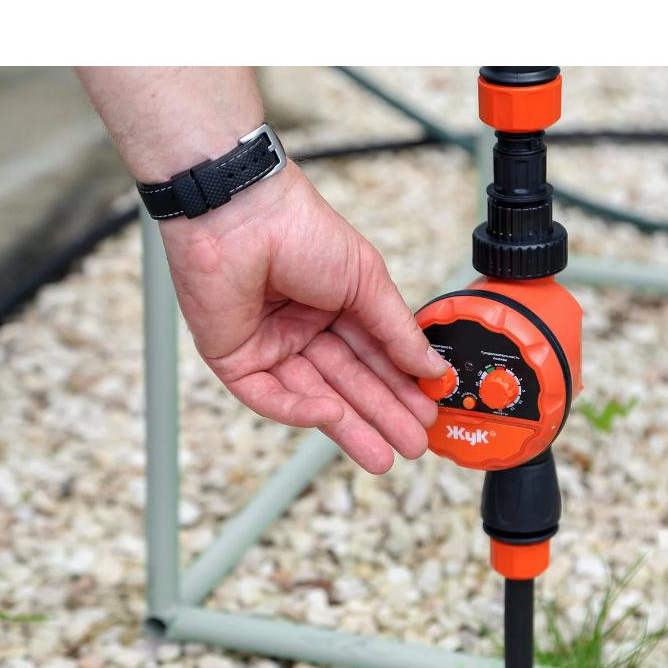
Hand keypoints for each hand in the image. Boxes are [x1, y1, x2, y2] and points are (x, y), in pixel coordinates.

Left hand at [158, 164, 447, 473]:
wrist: (240, 213)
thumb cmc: (301, 229)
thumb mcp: (367, 282)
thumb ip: (398, 332)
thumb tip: (432, 367)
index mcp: (336, 305)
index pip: (374, 356)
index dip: (402, 385)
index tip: (429, 409)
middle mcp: (303, 328)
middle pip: (348, 383)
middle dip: (382, 415)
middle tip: (413, 443)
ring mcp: (270, 345)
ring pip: (314, 397)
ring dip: (350, 426)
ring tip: (384, 454)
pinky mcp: (235, 359)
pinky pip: (270, 396)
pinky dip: (300, 409)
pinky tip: (332, 416)